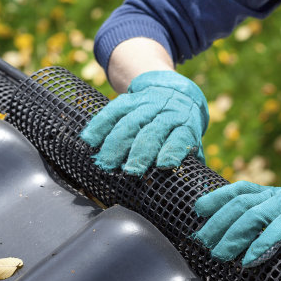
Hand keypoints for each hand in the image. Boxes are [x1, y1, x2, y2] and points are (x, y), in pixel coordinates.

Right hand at [80, 70, 208, 175]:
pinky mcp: (129, 99)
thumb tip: (188, 188)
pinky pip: (112, 110)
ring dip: (116, 143)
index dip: (172, 150)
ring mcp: (147, 104)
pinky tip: (90, 139)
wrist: (173, 91)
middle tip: (130, 171)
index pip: (180, 137)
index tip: (163, 165)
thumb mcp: (191, 140)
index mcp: (185, 125)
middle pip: (152, 132)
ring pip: (130, 122)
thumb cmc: (181, 127)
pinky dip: (100, 125)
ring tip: (107, 163)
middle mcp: (167, 113)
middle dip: (140, 153)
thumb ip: (189, 160)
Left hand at [194, 181, 280, 278]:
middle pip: (240, 204)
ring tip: (219, 255)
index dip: (216, 197)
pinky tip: (249, 260)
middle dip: (217, 224)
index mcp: (273, 195)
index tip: (197, 209)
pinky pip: (280, 230)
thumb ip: (265, 225)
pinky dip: (262, 245)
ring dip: (233, 236)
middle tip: (202, 242)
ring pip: (254, 215)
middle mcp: (279, 196)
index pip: (239, 190)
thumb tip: (235, 241)